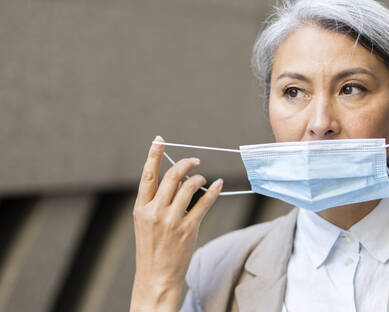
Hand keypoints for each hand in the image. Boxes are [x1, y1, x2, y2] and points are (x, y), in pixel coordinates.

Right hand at [130, 136, 222, 311]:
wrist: (155, 277)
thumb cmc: (151, 248)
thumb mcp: (145, 223)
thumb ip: (156, 201)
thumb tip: (175, 179)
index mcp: (141, 207)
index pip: (148, 175)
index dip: (154, 155)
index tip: (159, 140)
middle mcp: (155, 211)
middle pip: (172, 176)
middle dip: (185, 163)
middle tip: (195, 161)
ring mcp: (171, 221)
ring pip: (189, 187)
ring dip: (198, 178)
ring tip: (202, 179)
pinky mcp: (188, 229)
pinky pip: (204, 204)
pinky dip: (213, 191)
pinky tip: (218, 185)